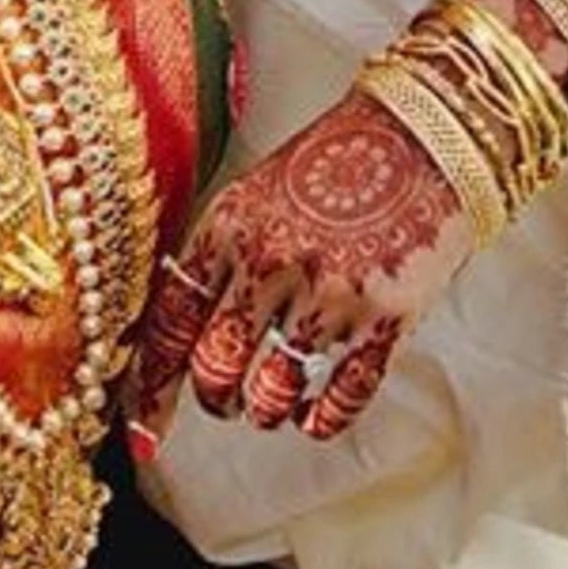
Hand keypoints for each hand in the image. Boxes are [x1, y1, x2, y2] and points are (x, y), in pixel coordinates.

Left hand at [131, 79, 484, 449]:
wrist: (422, 137)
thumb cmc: (333, 167)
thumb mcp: (256, 197)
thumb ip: (220, 261)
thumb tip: (185, 338)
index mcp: (228, 230)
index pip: (171, 325)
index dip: (153, 387)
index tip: (145, 431)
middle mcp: (271, 264)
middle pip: (215, 368)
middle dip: (216, 399)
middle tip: (226, 401)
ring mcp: (330, 292)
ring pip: (271, 393)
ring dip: (265, 411)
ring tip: (272, 404)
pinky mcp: (385, 316)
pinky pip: (340, 397)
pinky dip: (321, 420)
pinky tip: (316, 416)